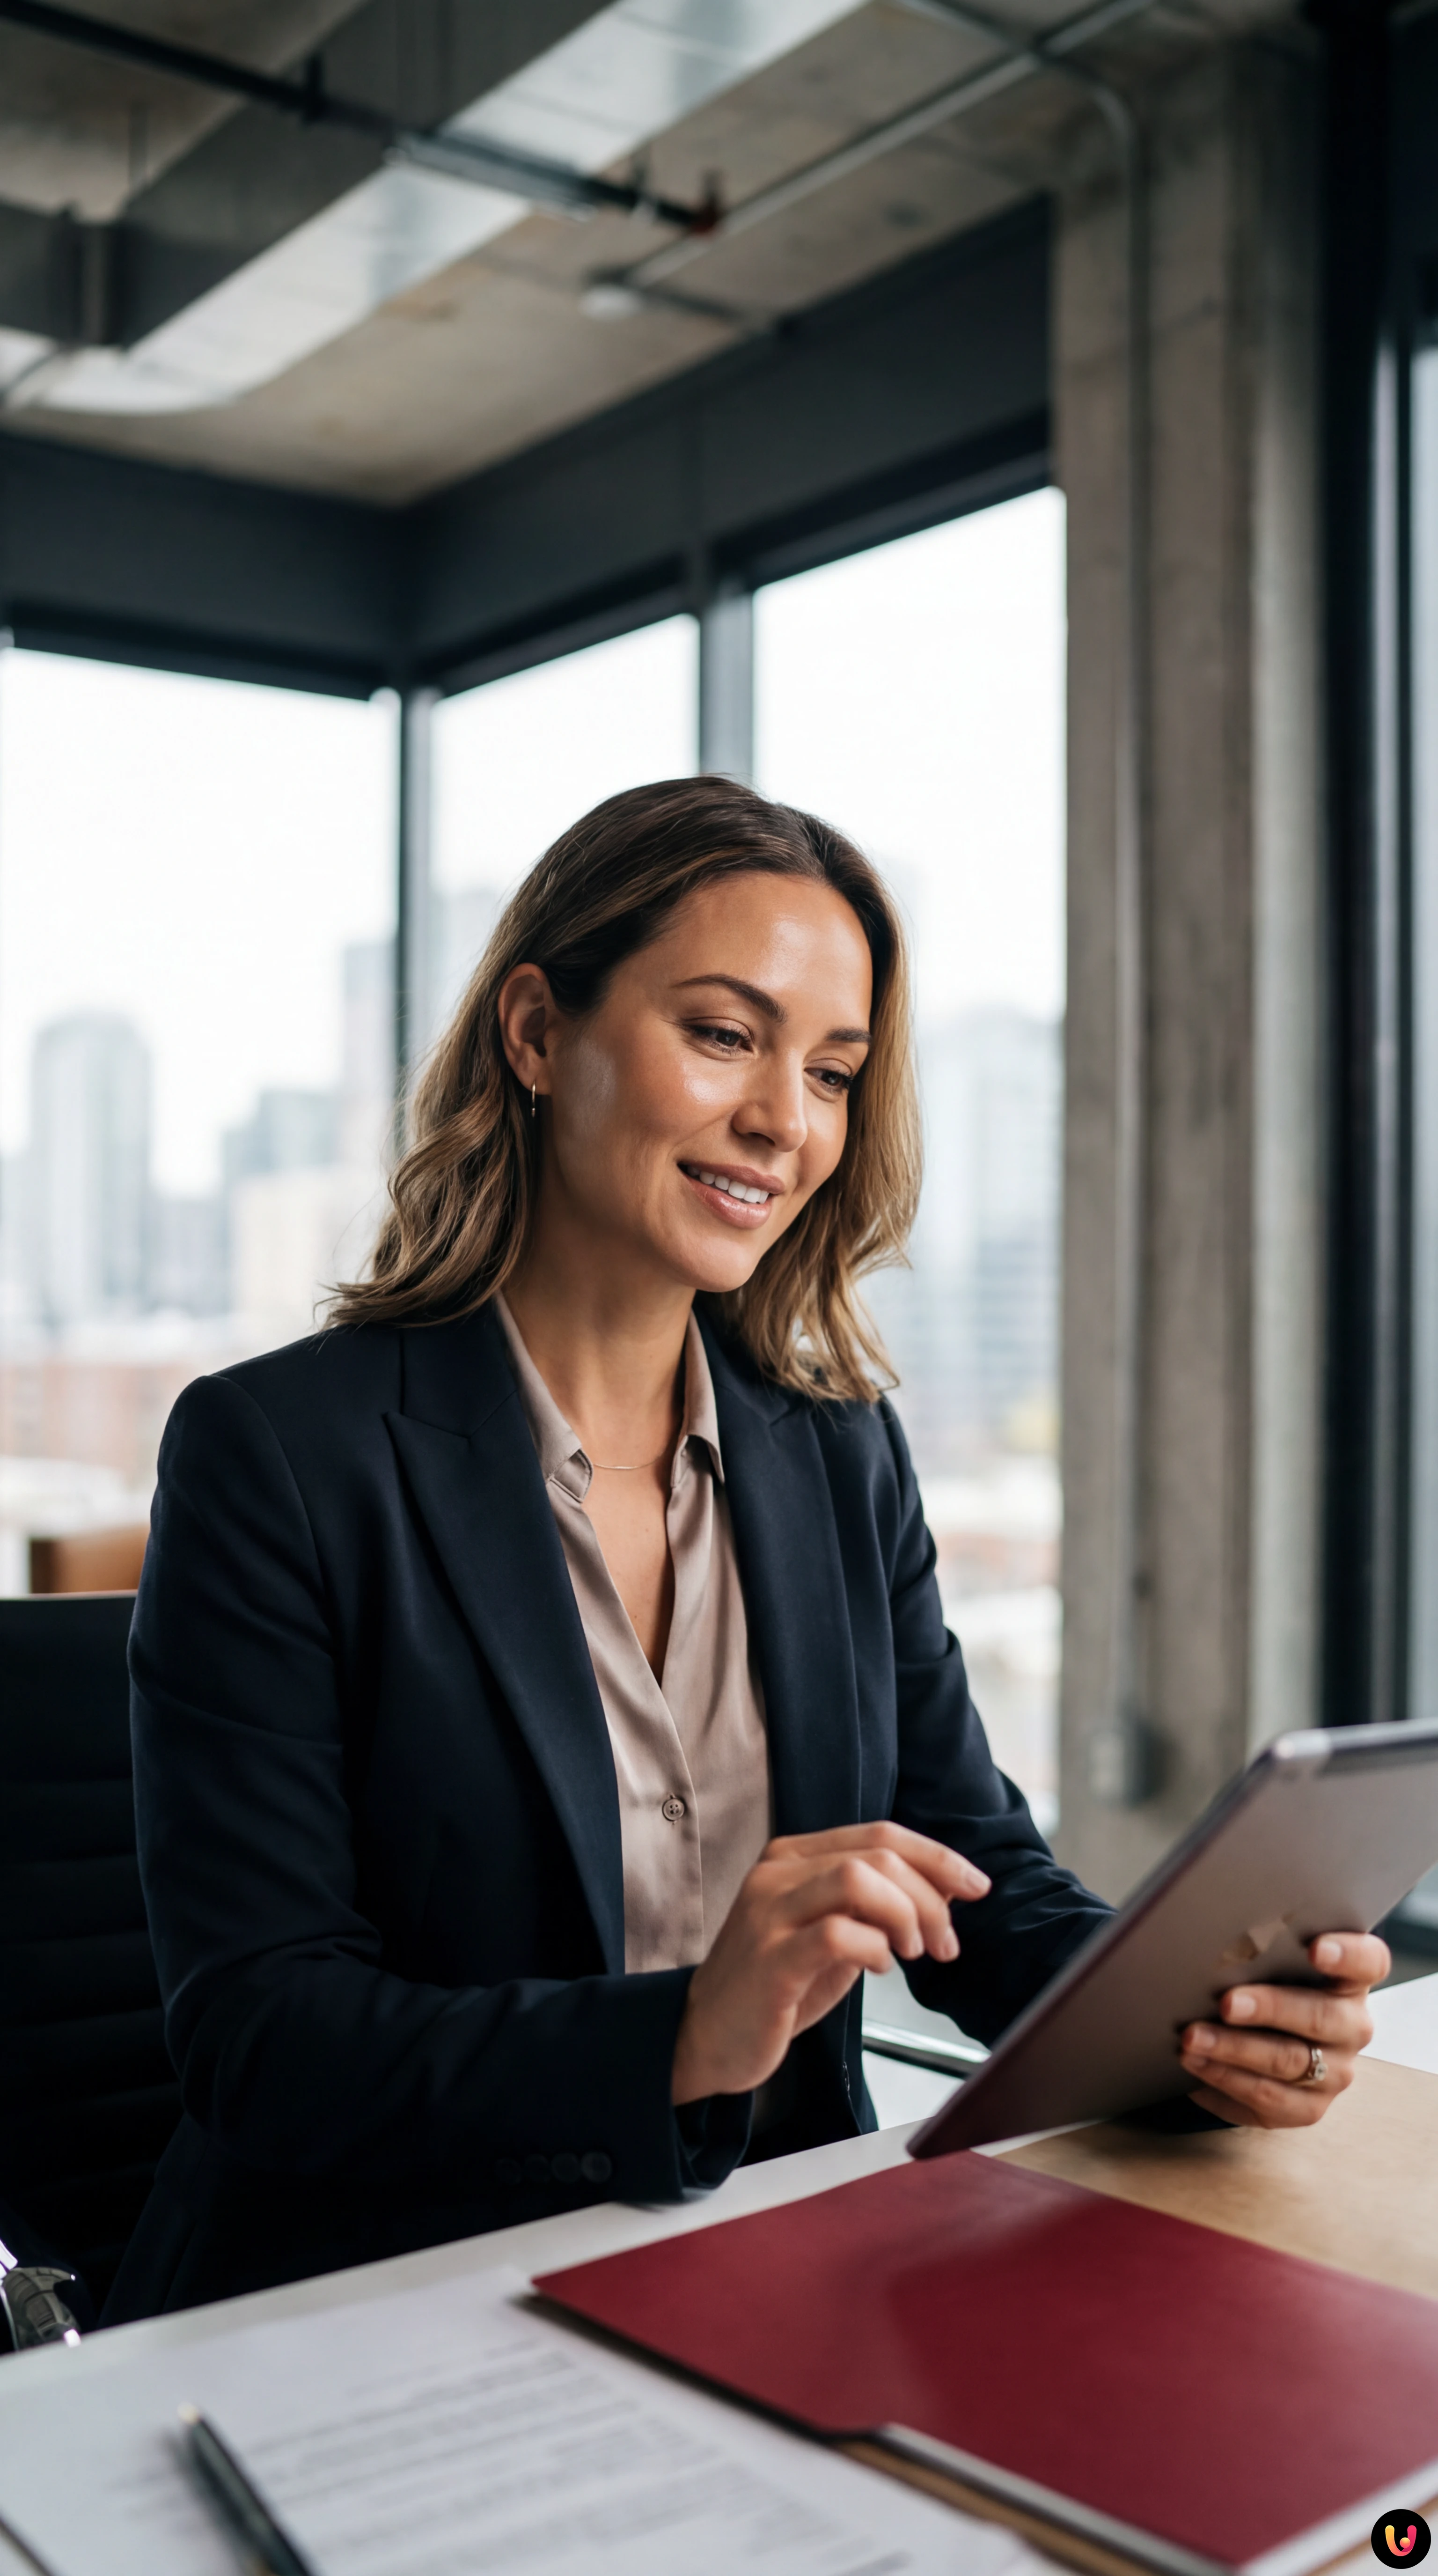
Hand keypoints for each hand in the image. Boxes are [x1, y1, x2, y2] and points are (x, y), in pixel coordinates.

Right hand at [671, 1822, 989, 2104]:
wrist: (708, 2037)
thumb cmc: (777, 1985)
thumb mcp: (833, 1933)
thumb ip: (876, 1905)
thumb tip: (946, 1887)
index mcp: (794, 1857)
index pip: (881, 1834)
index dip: (938, 1857)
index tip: (977, 1886)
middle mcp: (777, 1873)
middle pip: (878, 1854)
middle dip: (930, 1896)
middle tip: (945, 1942)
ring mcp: (769, 1913)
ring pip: (858, 1879)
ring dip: (906, 1916)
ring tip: (913, 1952)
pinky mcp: (770, 1959)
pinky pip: (838, 1934)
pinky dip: (875, 1948)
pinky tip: (878, 1968)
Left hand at [1177, 1931, 1390, 2126]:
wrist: (1269, 2039)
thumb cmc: (1268, 1986)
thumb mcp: (1272, 1965)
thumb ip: (1262, 1952)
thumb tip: (1213, 1942)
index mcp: (1352, 1980)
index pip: (1368, 1962)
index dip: (1347, 1954)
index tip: (1315, 1949)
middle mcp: (1353, 2027)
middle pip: (1320, 2017)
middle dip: (1269, 2009)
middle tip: (1226, 2003)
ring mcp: (1336, 2072)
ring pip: (1288, 2062)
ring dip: (1234, 2050)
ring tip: (1192, 2039)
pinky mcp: (1310, 2108)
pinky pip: (1268, 2097)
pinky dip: (1226, 2080)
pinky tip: (1196, 2065)